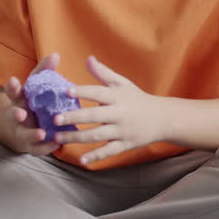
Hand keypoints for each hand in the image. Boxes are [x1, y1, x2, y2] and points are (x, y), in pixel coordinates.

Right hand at [0, 52, 61, 155]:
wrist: (18, 127)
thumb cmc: (30, 101)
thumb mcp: (34, 85)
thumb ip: (43, 71)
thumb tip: (55, 55)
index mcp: (18, 99)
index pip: (12, 91)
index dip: (11, 86)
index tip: (12, 80)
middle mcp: (18, 116)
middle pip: (14, 115)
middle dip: (16, 114)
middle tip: (20, 113)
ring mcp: (23, 131)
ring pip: (24, 134)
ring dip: (32, 134)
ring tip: (41, 133)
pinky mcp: (31, 145)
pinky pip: (37, 148)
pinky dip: (46, 148)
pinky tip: (57, 145)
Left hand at [54, 56, 169, 164]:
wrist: (163, 118)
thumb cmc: (137, 98)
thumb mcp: (122, 84)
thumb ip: (103, 73)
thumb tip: (88, 58)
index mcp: (118, 97)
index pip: (98, 93)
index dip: (83, 91)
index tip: (66, 91)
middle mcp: (120, 114)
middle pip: (94, 116)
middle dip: (74, 117)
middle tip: (55, 119)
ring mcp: (122, 131)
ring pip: (97, 135)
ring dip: (77, 137)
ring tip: (58, 137)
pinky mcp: (125, 145)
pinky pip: (109, 151)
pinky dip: (95, 156)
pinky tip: (81, 160)